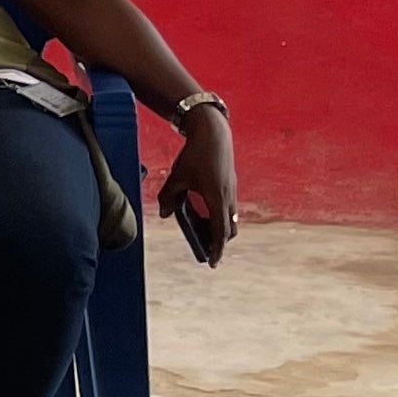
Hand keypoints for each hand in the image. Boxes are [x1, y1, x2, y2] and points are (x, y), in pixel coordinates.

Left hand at [155, 107, 237, 261]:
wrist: (213, 134)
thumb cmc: (194, 155)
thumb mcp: (176, 177)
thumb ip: (168, 197)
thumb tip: (165, 215)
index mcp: (216, 198)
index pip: (219, 232)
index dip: (216, 249)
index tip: (212, 263)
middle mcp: (229, 197)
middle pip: (228, 229)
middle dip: (218, 241)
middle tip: (205, 249)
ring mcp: (232, 191)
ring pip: (230, 218)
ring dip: (219, 228)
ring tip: (201, 232)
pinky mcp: (231, 185)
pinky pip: (228, 207)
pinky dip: (219, 215)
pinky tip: (203, 213)